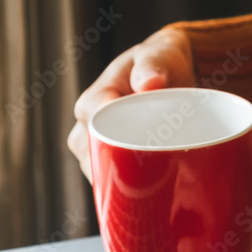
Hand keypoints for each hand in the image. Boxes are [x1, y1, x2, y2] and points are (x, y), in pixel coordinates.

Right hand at [68, 28, 195, 179]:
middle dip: (119, 170)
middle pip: (93, 158)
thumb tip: (150, 83)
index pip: (95, 131)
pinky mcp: (107, 159)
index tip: (146, 154)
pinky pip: (108, 179)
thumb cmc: (160, 61)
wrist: (165, 72)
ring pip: (98, 173)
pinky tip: (142, 197)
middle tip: (156, 176)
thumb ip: (153, 64)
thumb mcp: (159, 54)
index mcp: (93, 101)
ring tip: (152, 184)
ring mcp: (94, 145)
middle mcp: (87, 126)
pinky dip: (124, 188)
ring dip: (121, 182)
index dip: (116, 145)